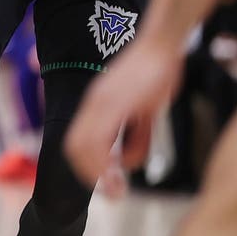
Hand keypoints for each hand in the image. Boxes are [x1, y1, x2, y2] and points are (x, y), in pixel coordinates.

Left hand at [64, 38, 183, 185]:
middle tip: (111, 192)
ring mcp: (101, 102)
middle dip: (89, 173)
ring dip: (96, 171)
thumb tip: (125, 162)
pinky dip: (105, 158)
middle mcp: (93, 104)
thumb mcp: (146, 112)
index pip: (78, 142)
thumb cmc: (157, 74)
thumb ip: (135, 137)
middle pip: (74, 146)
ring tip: (116, 188)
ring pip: (82, 144)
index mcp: (96, 106)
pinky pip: (100, 135)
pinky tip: (120, 169)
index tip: (104, 183)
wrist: (162, 43)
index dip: (86, 166)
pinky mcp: (114, 101)